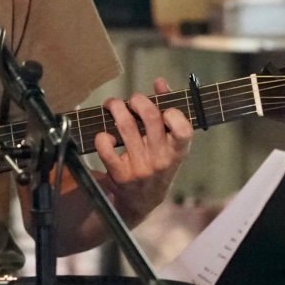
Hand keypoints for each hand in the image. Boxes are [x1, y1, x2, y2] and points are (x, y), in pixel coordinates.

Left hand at [92, 77, 193, 222]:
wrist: (142, 202)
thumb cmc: (158, 165)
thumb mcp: (170, 145)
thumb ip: (168, 113)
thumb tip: (160, 82)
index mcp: (177, 152)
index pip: (183, 130)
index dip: (173, 113)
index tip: (164, 110)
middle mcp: (160, 160)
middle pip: (150, 118)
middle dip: (138, 100)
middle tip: (132, 99)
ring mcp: (140, 168)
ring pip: (125, 126)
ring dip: (116, 107)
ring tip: (112, 104)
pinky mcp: (120, 175)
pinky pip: (106, 148)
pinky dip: (101, 136)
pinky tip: (104, 134)